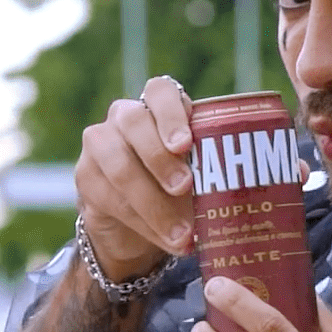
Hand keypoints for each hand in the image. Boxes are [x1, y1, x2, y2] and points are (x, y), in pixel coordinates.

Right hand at [75, 76, 196, 279]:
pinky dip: (143, 224)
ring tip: (182, 233)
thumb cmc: (177, 186)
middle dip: (160, 158)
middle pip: (134, 123)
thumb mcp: (198, 173)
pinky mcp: (86, 177)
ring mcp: (99, 144)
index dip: (172, 114)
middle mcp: (123, 117)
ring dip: (154, 203)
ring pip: (120, 165)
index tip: (185, 144)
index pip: (160, 91)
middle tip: (185, 187)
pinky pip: (111, 199)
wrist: (134, 219)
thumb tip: (246, 194)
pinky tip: (167, 240)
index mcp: (157, 106)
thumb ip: (213, 171)